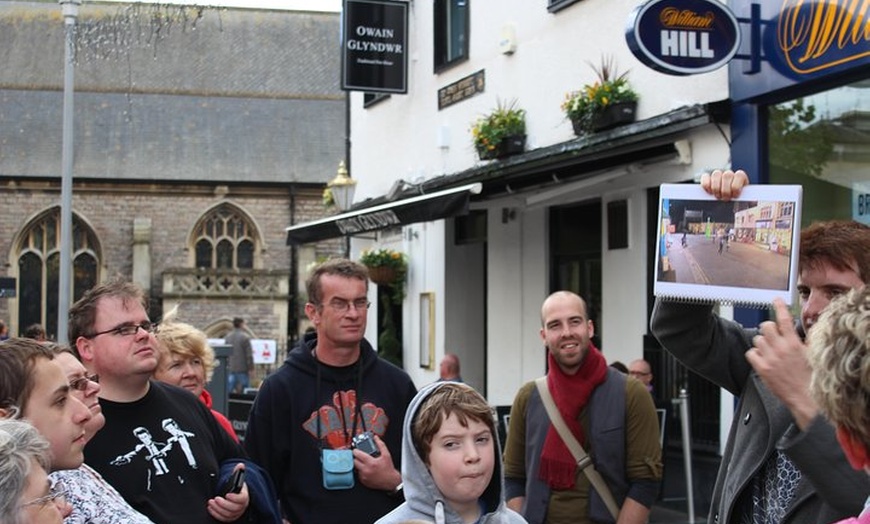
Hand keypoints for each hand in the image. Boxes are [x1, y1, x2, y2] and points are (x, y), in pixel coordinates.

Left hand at [208, 463, 249, 521]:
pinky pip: (224, 518)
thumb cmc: (236, 488)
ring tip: (211, 502)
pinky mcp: (230, 517)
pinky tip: (210, 508)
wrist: (237, 496)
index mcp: (244, 496)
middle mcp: (241, 506)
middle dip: (223, 504)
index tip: (227, 494)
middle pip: (234, 508)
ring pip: (228, 514)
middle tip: (215, 498)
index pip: (242, 499)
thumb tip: (240, 465)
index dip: (235, 498)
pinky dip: (216, 514)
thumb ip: (238, 472)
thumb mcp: (238, 479)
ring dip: (218, 509)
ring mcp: (236, 513)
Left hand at [352, 434, 400, 490]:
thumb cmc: (389, 469)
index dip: (356, 450)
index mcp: (371, 463)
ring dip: (358, 465)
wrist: (391, 482)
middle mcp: (366, 470)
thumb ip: (381, 445)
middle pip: (354, 461)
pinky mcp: (364, 481)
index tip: (356, 449)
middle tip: (360, 456)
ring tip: (364, 463)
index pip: (358, 454)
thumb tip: (376, 438)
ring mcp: (364, 476)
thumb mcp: (386, 455)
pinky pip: (358, 474)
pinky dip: (361, 471)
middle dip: (356, 458)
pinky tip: (366, 469)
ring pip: (356, 468)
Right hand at [700, 169, 748, 200]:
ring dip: (716, 187)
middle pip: (727, 175)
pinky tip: (709, 192)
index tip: (735, 196)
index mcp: (740, 177)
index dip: (736, 186)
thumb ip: (747, 200)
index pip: (739, 175)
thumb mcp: (744, 201)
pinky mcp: (707, 178)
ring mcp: (718, 176)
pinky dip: (706, 184)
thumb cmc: (737, 202)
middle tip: (725, 199)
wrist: (728, 203)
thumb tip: (751, 203)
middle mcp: (729, 174)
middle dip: (726, 189)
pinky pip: (705, 177)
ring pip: (716, 174)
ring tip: (718, 196)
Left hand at [747, 299, 818, 430]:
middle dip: (769, 328)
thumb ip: (804, 340)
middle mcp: (781, 348)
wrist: (806, 397)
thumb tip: (799, 330)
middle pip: (765, 326)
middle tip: (773, 335)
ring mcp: (770, 358)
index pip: (784, 319)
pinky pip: (751, 353)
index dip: (779, 307)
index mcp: (794, 343)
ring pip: (757, 339)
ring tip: (770, 350)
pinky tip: (763, 358)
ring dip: (762, 342)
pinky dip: (755, 354)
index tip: (776, 300)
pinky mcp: (762, 368)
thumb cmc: (811, 378)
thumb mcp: (812, 355)